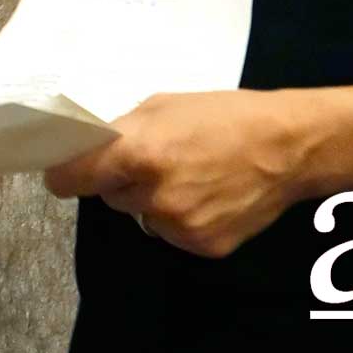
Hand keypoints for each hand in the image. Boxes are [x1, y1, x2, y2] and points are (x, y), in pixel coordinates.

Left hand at [43, 90, 320, 258]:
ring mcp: (179, 226)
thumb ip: (124, 131)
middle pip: (111, 197)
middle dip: (123, 181)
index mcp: (139, 153)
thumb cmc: (225, 115)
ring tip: (191, 175)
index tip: (64, 171)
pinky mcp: (203, 247)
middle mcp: (154, 196)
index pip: (71, 178)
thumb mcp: (164, 106)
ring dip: (154, 201)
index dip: (64, 174)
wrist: (289, 147)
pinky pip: (173, 233)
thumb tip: (93, 149)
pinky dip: (183, 219)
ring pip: (142, 217)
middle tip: (157, 159)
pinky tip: (210, 196)